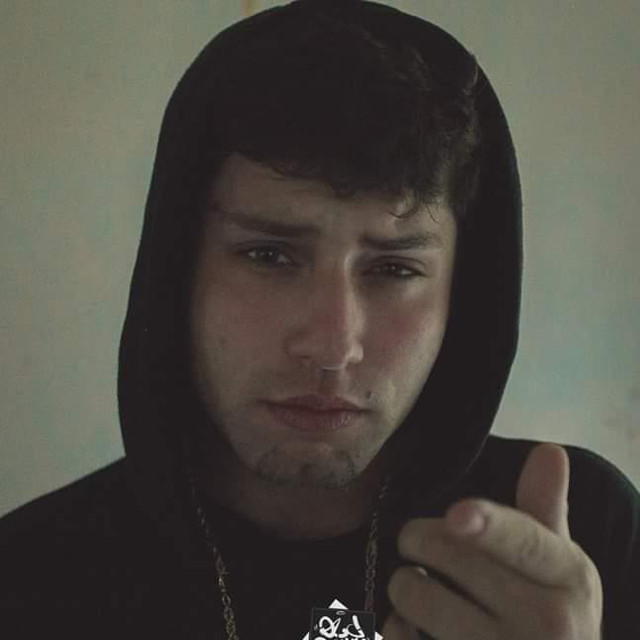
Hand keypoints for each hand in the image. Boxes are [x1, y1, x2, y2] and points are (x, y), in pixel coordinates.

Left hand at [382, 443, 602, 638]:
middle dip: (416, 539)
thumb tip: (549, 450)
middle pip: (453, 557)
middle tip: (415, 541)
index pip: (524, 542)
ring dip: (404, 587)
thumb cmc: (549, 614)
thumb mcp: (558, 564)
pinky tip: (420, 631)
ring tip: (421, 590)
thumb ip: (544, 506)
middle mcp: (547, 623)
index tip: (456, 515)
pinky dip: (398, 629)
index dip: (488, 526)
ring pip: (416, 597)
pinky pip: (402, 638)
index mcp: (568, 576)